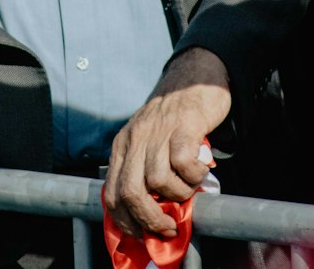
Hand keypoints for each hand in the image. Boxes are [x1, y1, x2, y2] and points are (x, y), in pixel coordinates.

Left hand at [104, 48, 230, 238]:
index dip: (125, 220)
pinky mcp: (183, 126)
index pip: (112, 192)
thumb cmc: (173, 119)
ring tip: (190, 186)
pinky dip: (195, 175)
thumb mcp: (148, 142)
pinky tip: (201, 169)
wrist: (193, 80)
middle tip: (169, 227)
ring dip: (179, 194)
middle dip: (150, 218)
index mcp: (123, 145)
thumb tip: (151, 216)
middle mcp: (136, 138)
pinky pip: (184, 164)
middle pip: (131, 192)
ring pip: (159, 181)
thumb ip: (145, 172)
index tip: (142, 233)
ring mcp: (159, 131)